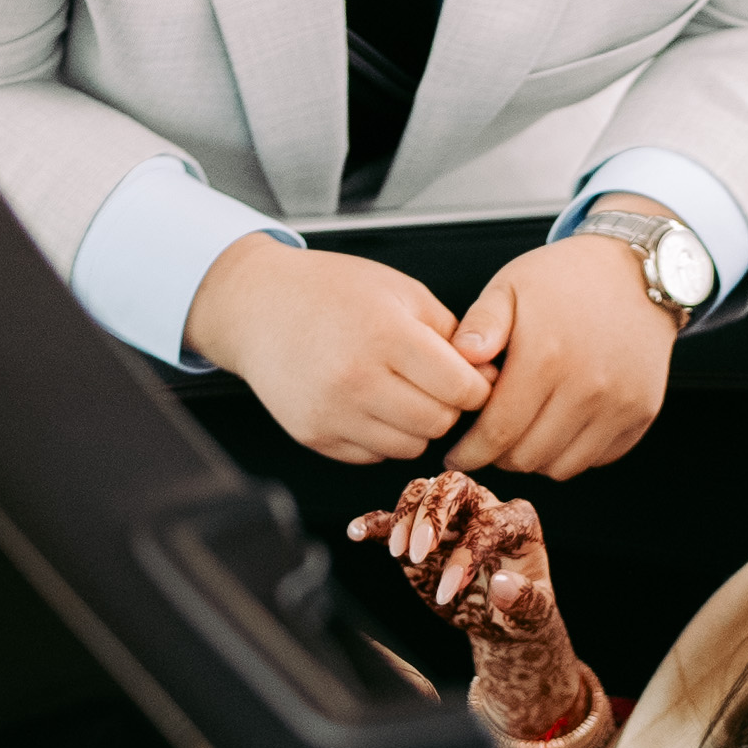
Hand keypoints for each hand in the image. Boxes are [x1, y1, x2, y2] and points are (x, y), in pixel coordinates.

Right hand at [185, 233, 492, 460]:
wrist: (257, 307)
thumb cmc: (334, 292)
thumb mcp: (401, 292)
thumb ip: (452, 334)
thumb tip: (490, 377)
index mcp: (386, 334)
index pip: (461, 389)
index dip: (476, 386)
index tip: (470, 376)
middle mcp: (357, 379)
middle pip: (439, 423)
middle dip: (449, 407)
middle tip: (435, 384)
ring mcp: (332, 413)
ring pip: (410, 447)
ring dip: (417, 425)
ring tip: (401, 391)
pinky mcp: (314, 436)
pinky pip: (374, 455)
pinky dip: (383, 436)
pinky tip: (370, 403)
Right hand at [356, 472, 589, 733]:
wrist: (500, 620)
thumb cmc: (523, 613)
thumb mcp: (533, 614)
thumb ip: (523, 601)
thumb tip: (502, 585)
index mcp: (517, 520)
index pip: (487, 523)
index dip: (465, 554)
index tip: (447, 591)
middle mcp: (484, 507)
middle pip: (454, 485)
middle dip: (432, 515)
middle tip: (417, 553)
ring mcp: (450, 516)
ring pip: (422, 491)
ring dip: (404, 518)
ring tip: (397, 553)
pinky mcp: (421, 532)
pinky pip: (394, 516)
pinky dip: (375, 522)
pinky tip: (357, 532)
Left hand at [445, 233, 679, 476]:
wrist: (636, 271)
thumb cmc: (564, 278)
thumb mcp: (511, 286)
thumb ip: (480, 324)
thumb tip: (459, 357)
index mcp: (546, 357)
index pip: (497, 433)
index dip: (470, 452)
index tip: (456, 455)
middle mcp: (588, 387)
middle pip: (527, 457)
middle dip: (499, 456)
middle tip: (488, 440)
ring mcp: (620, 403)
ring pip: (561, 467)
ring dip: (535, 458)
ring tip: (524, 432)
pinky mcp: (642, 412)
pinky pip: (596, 458)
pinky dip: (572, 453)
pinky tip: (559, 426)